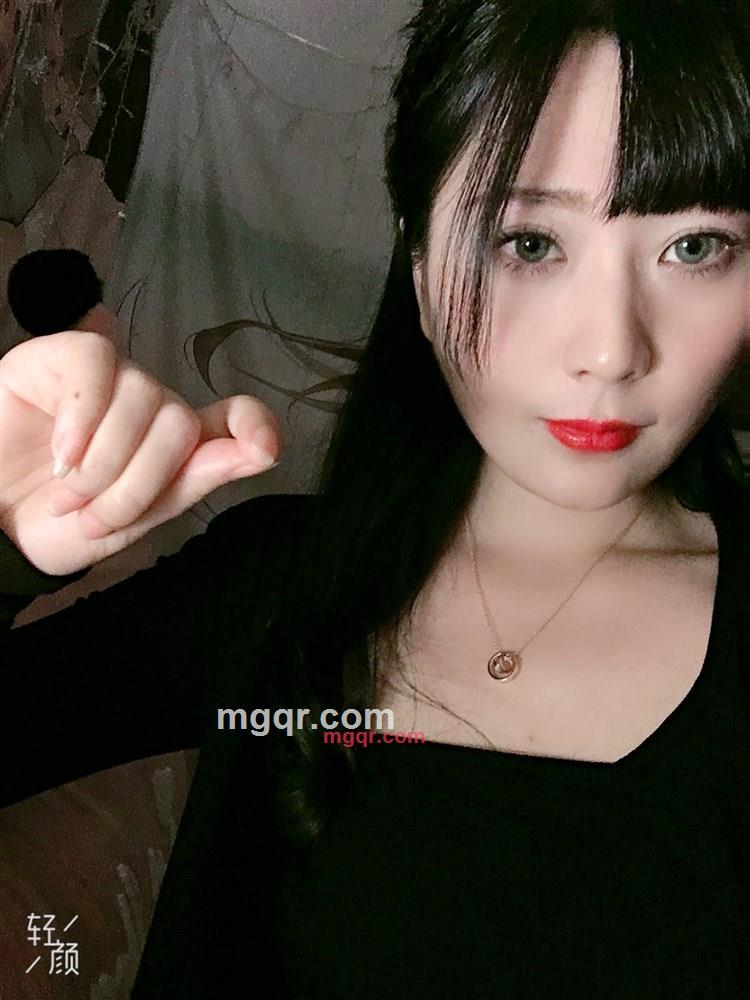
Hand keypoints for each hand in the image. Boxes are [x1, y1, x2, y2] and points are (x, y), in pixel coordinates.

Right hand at [0, 330, 281, 574]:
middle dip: (135, 483)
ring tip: (66, 493)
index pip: (233, 417)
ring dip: (102, 463)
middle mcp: (148, 406)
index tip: (262, 447)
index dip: (253, 423)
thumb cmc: (56, 527)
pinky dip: (84, 415)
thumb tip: (264, 449)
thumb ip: (194, 480)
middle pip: (180, 423)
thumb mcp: (129, 521)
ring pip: (143, 395)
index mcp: (176, 447)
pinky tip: (63, 451)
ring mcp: (106, 380)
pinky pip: (96, 361)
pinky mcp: (58, 357)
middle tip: (88, 514)